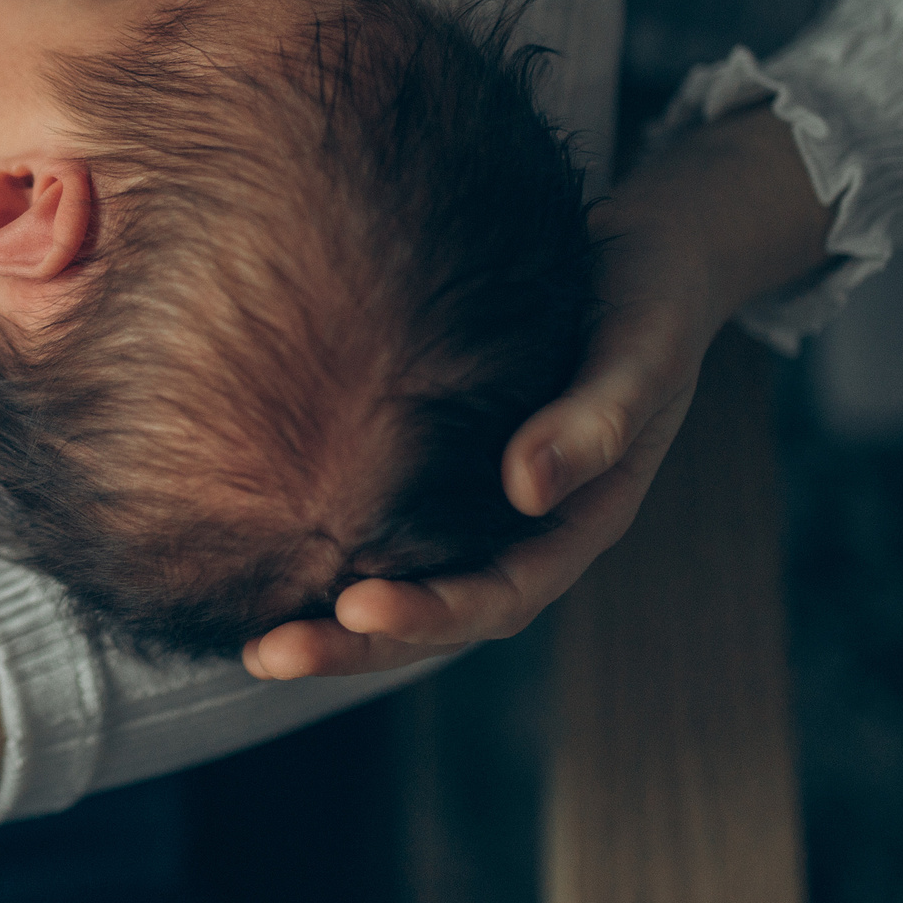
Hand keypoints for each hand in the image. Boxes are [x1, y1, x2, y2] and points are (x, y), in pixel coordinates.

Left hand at [241, 108, 832, 678]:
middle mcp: (523, 528)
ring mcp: (479, 504)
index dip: (431, 611)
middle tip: (269, 654)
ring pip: (404, 582)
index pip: (500, 596)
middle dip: (354, 644)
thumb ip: (599, 418)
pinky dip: (331, 550)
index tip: (357, 607)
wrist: (642, 248)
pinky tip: (265, 553)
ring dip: (330, 618)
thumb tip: (526, 488)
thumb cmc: (649, 295)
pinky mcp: (440, 466)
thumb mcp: (643, 349)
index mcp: (578, 520)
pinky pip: (385, 526)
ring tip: (252, 642)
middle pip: (438, 614)